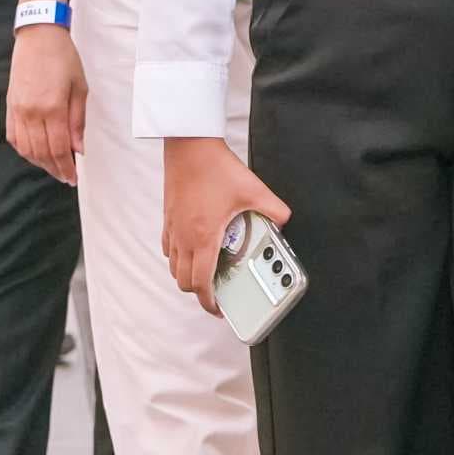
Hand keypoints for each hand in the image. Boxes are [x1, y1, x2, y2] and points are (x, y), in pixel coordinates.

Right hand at [6, 23, 89, 185]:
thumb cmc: (63, 58)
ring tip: (53, 168)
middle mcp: (32, 112)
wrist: (38, 35)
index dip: (66, 167)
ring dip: (40, 163)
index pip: (58, 148)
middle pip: (42, 152)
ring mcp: (18, 110)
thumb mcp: (79, 86)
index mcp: (52, 107)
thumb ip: (78, 120)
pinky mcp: (10, 106)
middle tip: (66, 178)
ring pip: (26, 148)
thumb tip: (78, 149)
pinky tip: (35, 154)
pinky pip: (14, 137)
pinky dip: (24, 150)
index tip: (73, 178)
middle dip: (55, 169)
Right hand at [164, 139, 289, 312]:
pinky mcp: (168, 218)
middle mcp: (184, 238)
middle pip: (183, 281)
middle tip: (216, 292)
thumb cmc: (215, 167)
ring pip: (173, 266)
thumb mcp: (253, 189)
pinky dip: (179, 256)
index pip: (200, 284)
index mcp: (204, 237)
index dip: (208, 302)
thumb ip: (274, 209)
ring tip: (207, 272)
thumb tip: (286, 221)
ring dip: (188, 275)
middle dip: (199, 292)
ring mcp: (173, 228)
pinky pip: (168, 248)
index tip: (218, 308)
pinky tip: (194, 247)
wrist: (189, 146)